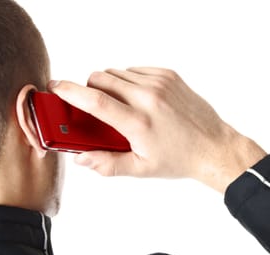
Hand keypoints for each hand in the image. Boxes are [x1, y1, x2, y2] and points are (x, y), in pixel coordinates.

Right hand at [49, 68, 266, 192]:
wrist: (213, 147)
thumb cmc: (178, 160)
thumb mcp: (141, 169)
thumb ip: (107, 164)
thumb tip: (80, 157)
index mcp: (138, 123)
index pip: (95, 100)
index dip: (70, 92)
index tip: (56, 86)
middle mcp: (148, 98)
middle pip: (101, 78)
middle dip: (90, 90)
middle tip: (95, 108)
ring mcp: (160, 83)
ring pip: (117, 72)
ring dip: (110, 85)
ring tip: (121, 106)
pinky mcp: (169, 75)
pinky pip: (136, 70)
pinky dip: (129, 80)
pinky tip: (138, 99)